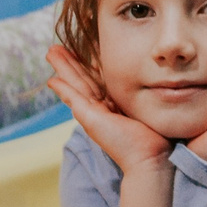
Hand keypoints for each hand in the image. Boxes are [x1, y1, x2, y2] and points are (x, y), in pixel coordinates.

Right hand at [47, 46, 171, 173]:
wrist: (151, 158)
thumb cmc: (155, 136)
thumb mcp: (146, 107)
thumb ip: (143, 95)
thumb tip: (155, 78)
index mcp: (113, 106)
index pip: (97, 79)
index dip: (87, 63)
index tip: (81, 48)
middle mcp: (101, 109)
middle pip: (81, 79)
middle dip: (68, 62)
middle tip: (54, 48)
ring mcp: (93, 114)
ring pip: (75, 84)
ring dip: (62, 68)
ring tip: (50, 52)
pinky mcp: (90, 118)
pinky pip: (73, 98)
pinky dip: (62, 89)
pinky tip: (51, 80)